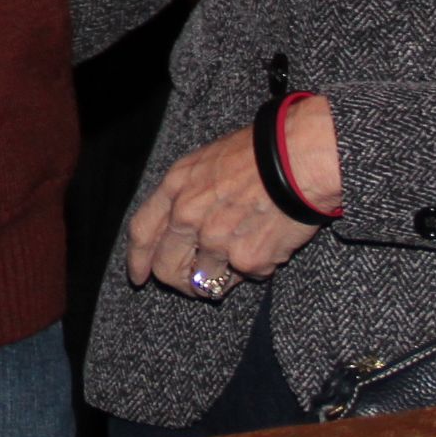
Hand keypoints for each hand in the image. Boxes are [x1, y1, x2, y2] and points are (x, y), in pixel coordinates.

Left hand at [125, 98, 338, 296]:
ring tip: (245, 253)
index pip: (142, 232)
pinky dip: (257, 268)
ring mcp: (215, 242)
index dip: (138, 259)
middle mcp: (188, 217)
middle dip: (177, 281)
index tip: (139, 276)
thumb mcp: (206, 162)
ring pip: (204, 281)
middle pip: (166, 267)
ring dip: (220, 277)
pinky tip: (270, 242)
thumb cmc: (259, 153)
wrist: (298, 158)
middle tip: (195, 283)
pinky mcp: (247, 260)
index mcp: (176, 188)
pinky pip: (246, 278)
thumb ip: (188, 193)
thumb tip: (181, 224)